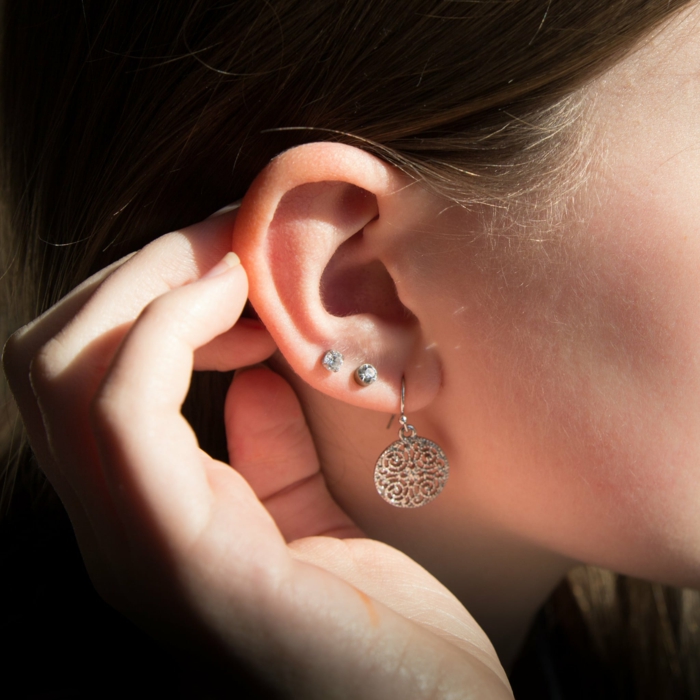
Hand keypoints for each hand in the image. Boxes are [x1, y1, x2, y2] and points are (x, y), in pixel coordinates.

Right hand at [3, 212, 512, 698]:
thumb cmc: (388, 639)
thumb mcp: (319, 525)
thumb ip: (272, 454)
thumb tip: (250, 377)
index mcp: (154, 522)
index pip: (87, 375)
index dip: (149, 295)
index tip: (229, 258)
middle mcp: (120, 536)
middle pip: (56, 356)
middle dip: (140, 272)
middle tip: (224, 236)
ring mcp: (139, 554)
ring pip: (70, 371)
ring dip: (151, 286)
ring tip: (232, 259)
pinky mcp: (184, 567)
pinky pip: (127, 414)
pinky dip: (172, 333)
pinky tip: (243, 310)